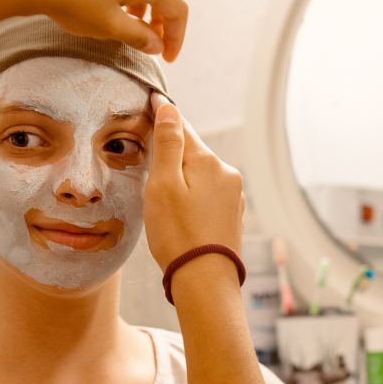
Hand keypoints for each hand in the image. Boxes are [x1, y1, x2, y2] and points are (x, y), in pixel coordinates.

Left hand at [0, 0, 187, 60]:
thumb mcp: (107, 26)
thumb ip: (138, 37)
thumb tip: (156, 44)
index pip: (178, 9)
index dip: (176, 37)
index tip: (167, 57)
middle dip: (164, 18)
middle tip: (153, 41)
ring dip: (149, 1)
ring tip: (134, 24)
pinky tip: (115, 2)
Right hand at [143, 93, 244, 271]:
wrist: (205, 281)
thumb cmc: (177, 235)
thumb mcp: (162, 185)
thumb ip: (166, 143)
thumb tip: (168, 107)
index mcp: (208, 161)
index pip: (182, 127)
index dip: (162, 117)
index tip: (150, 101)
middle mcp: (227, 173)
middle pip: (192, 152)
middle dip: (171, 154)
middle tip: (148, 163)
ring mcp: (234, 196)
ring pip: (201, 174)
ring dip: (184, 177)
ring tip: (164, 198)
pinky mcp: (233, 215)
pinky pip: (209, 195)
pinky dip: (194, 197)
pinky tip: (182, 214)